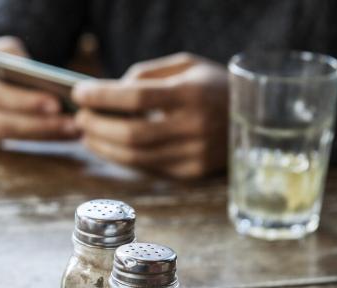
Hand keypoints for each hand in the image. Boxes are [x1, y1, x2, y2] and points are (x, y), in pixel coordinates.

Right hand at [0, 36, 77, 144]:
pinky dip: (34, 139)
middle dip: (40, 124)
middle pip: (2, 121)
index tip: (56, 103)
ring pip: (6, 136)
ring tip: (72, 130)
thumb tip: (46, 80)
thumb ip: (16, 59)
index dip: (24, 101)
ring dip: (41, 135)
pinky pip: (6, 143)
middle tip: (73, 123)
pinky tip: (59, 135)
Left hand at [72, 53, 227, 178]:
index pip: (137, 97)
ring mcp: (195, 153)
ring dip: (104, 147)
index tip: (79, 93)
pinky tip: (109, 147)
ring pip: (137, 157)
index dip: (103, 96)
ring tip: (87, 134)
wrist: (257, 115)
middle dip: (98, 126)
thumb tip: (109, 91)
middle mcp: (195, 127)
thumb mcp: (186, 65)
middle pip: (132, 133)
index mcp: (192, 93)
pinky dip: (123, 158)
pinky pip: (149, 168)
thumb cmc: (213, 85)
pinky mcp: (193, 172)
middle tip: (80, 118)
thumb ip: (147, 75)